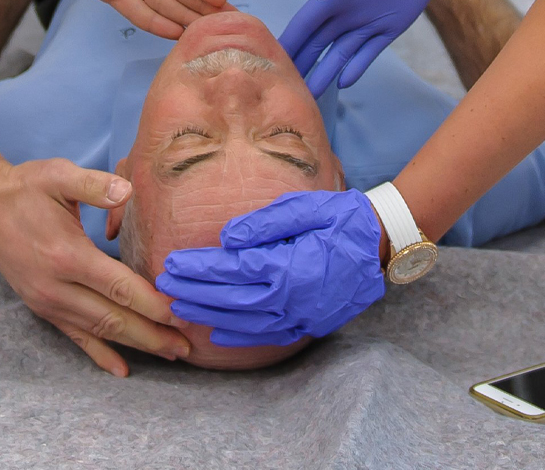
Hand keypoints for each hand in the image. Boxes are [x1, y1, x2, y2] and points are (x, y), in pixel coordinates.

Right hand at [0, 157, 192, 376]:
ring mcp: (48, 302)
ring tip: (171, 353)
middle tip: (187, 345)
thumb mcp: (58, 175)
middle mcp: (56, 286)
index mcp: (66, 255)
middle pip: (113, 318)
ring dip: (136, 345)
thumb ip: (94, 185)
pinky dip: (100, 355)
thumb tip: (127, 190)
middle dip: (153, 334)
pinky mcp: (42, 307)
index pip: (118, 286)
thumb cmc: (25, 188)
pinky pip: (76, 337)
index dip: (151, 303)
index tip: (181, 313)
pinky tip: (122, 369)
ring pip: (99, 331)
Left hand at [156, 190, 385, 346]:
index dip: (199, 269)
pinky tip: (217, 333)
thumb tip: (226, 239)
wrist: (382, 243)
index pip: (232, 270)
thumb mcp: (304, 207)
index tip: (171, 265)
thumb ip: (264, 223)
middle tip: (163, 288)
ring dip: (209, 317)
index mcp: (289, 266)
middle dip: (194, 294)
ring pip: (246, 323)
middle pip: (232, 300)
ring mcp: (301, 316)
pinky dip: (240, 337)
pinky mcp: (310, 324)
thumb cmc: (341, 218)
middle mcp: (292, 298)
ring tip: (179, 309)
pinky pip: (268, 336)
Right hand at [277, 0, 463, 94]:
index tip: (269, 61)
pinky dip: (356, 68)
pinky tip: (343, 83)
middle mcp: (345, 11)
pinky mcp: (390, 28)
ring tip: (310, 95)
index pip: (303, 24)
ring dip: (325, 73)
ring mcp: (367, 22)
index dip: (288, 41)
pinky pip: (369, 53)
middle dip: (301, 65)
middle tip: (283, 90)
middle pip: (317, 44)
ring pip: (340, 54)